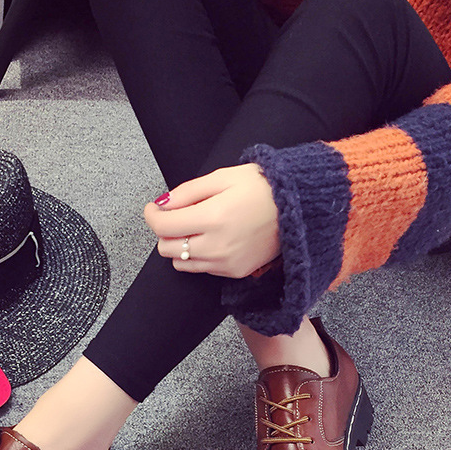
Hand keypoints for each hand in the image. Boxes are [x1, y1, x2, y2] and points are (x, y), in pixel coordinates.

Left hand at [143, 164, 279, 278]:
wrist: (298, 208)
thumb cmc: (262, 187)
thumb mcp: (222, 177)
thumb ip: (188, 192)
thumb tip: (162, 205)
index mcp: (213, 217)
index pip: (163, 226)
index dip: (152, 215)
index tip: (154, 208)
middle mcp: (217, 246)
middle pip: (167, 248)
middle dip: (167, 231)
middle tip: (179, 215)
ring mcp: (226, 263)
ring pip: (181, 262)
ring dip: (181, 245)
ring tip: (198, 227)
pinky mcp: (235, 272)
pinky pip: (203, 268)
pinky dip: (200, 255)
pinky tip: (215, 238)